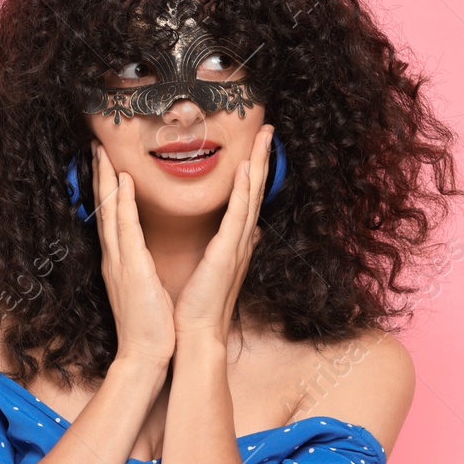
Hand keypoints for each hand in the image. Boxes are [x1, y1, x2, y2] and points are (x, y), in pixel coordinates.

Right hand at [91, 141, 176, 363]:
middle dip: (100, 176)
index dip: (109, 190)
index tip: (109, 164)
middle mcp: (115, 257)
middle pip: (104, 208)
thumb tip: (152, 258)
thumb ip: (147, 270)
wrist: (145, 355)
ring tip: (103, 151)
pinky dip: (122, 204)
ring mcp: (119, 261)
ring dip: (106, 179)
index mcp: (121, 262)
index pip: (114, 219)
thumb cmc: (152, 326)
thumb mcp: (149, 290)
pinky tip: (121, 182)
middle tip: (96, 145)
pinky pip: (125, 229)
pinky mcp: (130, 268)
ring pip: (110, 212)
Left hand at [172, 125, 272, 345]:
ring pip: (252, 197)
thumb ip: (233, 247)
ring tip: (264, 136)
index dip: (254, 171)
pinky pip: (238, 217)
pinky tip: (247, 170)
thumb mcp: (217, 269)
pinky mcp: (227, 255)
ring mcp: (237, 247)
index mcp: (235, 243)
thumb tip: (249, 232)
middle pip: (256, 191)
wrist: (196, 334)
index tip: (257, 145)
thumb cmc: (199, 306)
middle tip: (267, 128)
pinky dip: (245, 192)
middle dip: (262, 158)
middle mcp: (242, 241)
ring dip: (258, 164)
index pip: (248, 199)